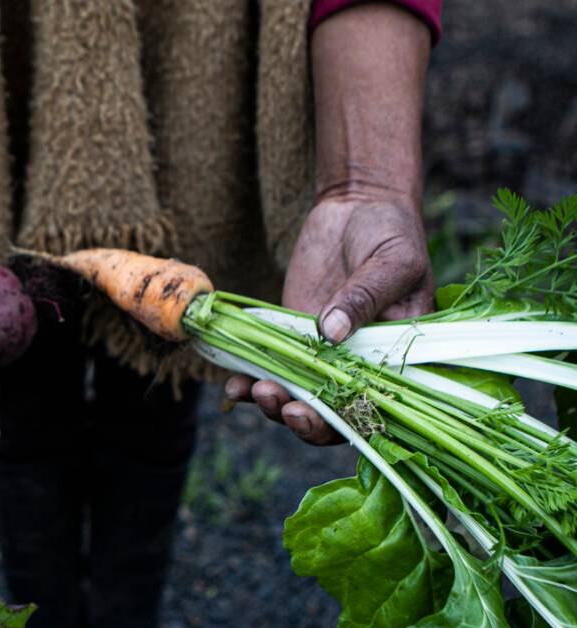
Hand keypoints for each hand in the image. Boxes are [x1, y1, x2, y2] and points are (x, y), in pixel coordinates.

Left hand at [225, 195, 433, 443]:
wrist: (356, 206)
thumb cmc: (390, 232)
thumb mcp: (391, 260)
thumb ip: (365, 296)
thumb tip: (333, 333)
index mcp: (397, 357)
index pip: (375, 406)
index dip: (344, 419)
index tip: (313, 412)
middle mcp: (360, 365)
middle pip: (333, 413)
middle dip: (304, 418)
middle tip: (279, 403)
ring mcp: (322, 354)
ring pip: (298, 397)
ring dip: (274, 404)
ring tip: (252, 391)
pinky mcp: (292, 337)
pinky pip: (272, 366)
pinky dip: (251, 380)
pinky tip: (233, 385)